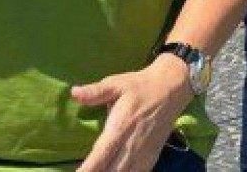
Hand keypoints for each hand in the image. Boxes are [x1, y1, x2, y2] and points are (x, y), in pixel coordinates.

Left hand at [72, 54, 194, 171]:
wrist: (172, 87)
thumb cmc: (140, 86)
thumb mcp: (117, 84)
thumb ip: (96, 92)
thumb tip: (74, 92)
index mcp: (120, 127)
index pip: (101, 155)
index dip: (88, 169)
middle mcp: (132, 145)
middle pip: (112, 171)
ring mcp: (144, 153)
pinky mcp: (152, 157)